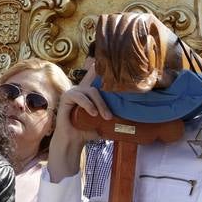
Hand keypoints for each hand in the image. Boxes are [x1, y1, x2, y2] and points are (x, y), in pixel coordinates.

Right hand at [47, 60, 106, 176]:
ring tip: (104, 117)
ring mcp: (73, 92)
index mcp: (90, 93)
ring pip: (91, 91)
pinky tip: (93, 113)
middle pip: (98, 87)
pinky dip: (88, 104)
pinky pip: (79, 96)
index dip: (101, 68)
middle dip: (106, 101)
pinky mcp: (66, 97)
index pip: (97, 77)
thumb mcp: (103, 122)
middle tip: (110, 117)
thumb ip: (114, 117)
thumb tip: (134, 121)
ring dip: (100, 104)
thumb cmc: (88, 131)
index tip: (109, 60)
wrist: (74, 141)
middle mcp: (81, 89)